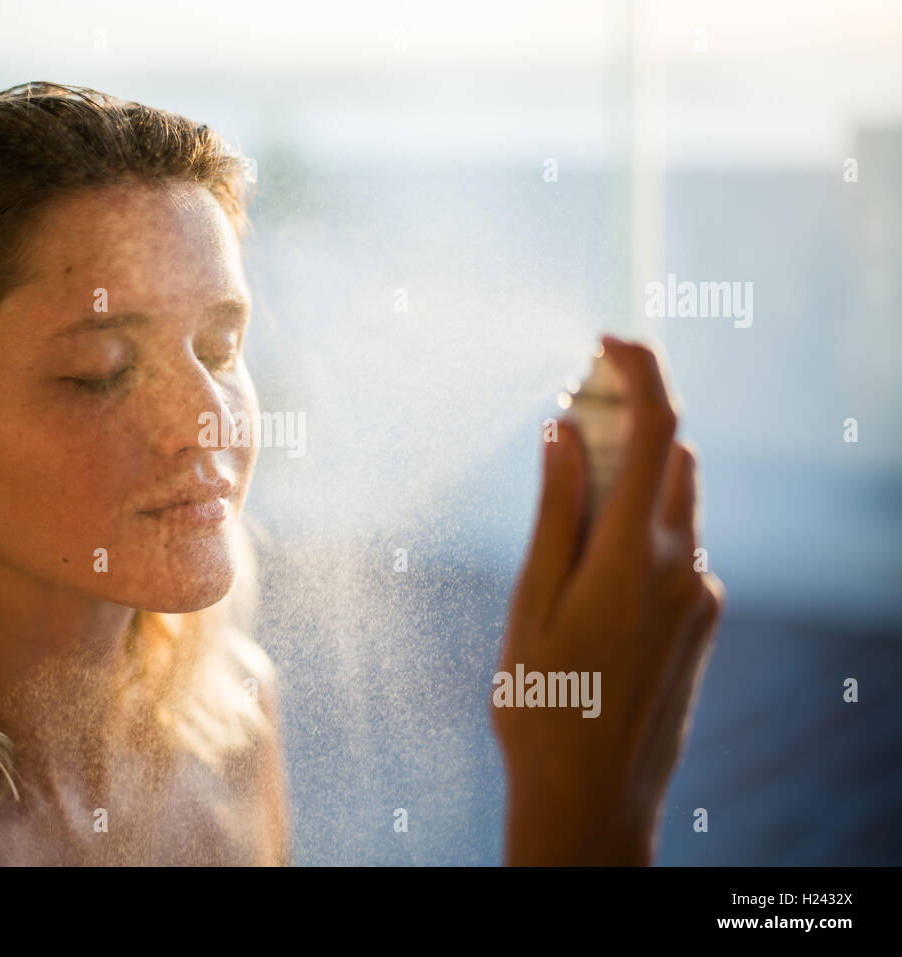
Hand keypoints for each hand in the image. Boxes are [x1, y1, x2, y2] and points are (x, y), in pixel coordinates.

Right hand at [493, 335, 724, 864]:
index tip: (606, 340)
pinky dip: (645, 518)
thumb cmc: (543, 706)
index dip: (638, 371)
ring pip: (678, 499)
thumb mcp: (531, 604)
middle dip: (626, 418)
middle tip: (567, 410)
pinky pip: (680, 543)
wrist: (594, 800)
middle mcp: (684, 566)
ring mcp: (701, 595)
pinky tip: (597, 550)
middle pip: (670, 457)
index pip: (655, 430)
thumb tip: (560, 432)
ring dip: (636, 468)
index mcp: (634, 555)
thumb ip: (554, 513)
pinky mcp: (703, 619)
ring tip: (574, 475)